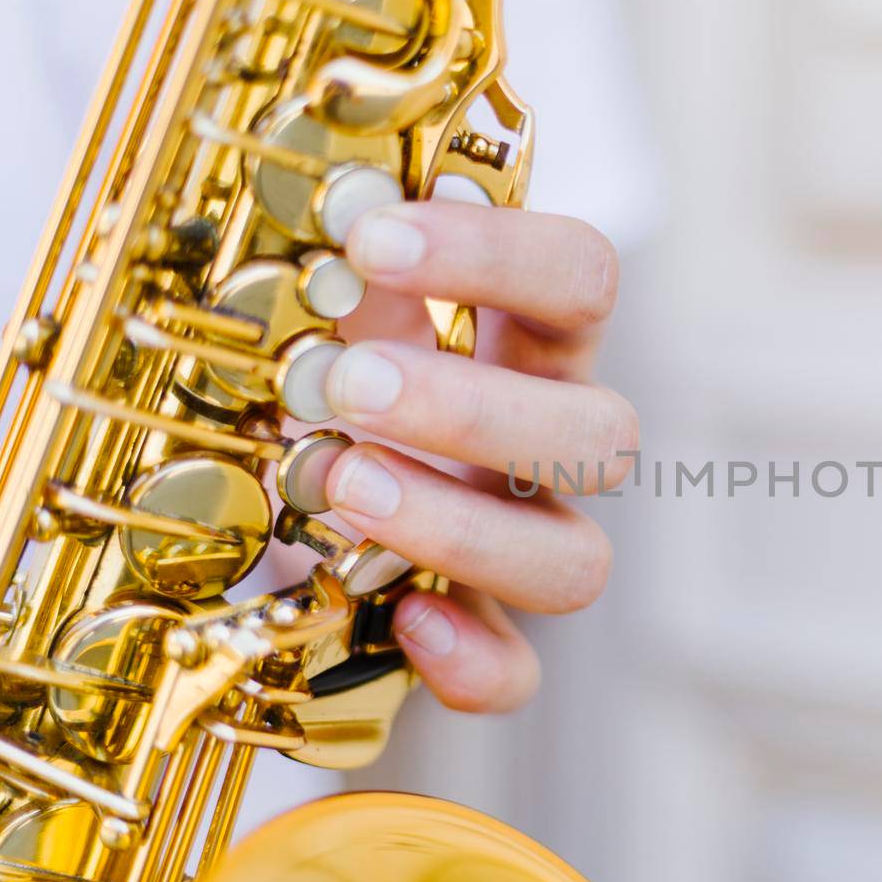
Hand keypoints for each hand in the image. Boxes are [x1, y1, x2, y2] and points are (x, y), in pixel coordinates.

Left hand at [321, 201, 634, 713]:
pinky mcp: (482, 635)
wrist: (276, 492)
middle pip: (606, 435)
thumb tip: (323, 206)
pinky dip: (473, 661)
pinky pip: (520, 675)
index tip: (371, 238)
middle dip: (475, 412)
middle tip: (347, 385)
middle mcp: (549, 442)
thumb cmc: (318, 373)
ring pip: (578, 563)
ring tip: (339, 484)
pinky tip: (405, 621)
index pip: (582, 276)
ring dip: (464, 529)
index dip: (498, 256)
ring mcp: (524, 544)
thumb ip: (339, 264)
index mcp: (530, 340)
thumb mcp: (328, 304)